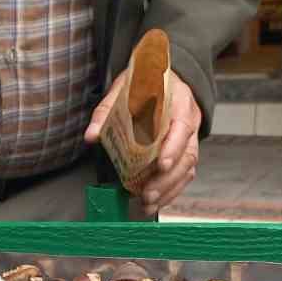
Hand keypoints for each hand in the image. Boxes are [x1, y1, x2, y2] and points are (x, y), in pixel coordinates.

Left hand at [85, 69, 201, 216]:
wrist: (161, 77)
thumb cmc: (143, 83)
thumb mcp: (123, 88)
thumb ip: (106, 111)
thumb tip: (91, 136)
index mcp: (179, 101)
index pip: (181, 127)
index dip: (173, 148)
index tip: (161, 165)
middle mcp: (190, 120)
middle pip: (186, 154)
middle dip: (167, 179)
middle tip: (147, 194)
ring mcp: (190, 137)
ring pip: (187, 168)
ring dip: (168, 190)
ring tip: (147, 204)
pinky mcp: (185, 150)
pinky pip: (183, 174)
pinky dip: (170, 191)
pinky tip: (154, 202)